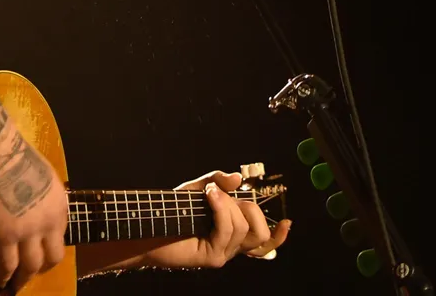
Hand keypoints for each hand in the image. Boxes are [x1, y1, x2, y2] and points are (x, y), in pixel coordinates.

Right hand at [0, 77, 67, 290]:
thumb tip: (35, 204)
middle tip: (32, 272)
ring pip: (31, 266)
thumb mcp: (42, 176)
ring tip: (16, 284)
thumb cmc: (14, 156)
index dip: (48, 244)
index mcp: (60, 205)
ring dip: (24, 278)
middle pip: (53, 256)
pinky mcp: (6, 236)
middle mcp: (49, 221)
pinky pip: (7, 264)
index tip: (40, 249)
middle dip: (43, 267)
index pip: (60, 234)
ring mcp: (29, 231)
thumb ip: (42, 196)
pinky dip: (4, 276)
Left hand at [139, 170, 290, 268]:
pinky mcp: (212, 257)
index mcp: (233, 232)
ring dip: (226, 204)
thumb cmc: (171, 210)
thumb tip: (239, 178)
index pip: (264, 241)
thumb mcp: (197, 189)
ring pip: (243, 228)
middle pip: (260, 232)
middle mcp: (230, 246)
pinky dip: (219, 208)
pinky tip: (208, 195)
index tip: (288, 222)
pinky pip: (227, 230)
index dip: (279, 235)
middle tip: (222, 193)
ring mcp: (222, 253)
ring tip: (208, 193)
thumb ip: (218, 181)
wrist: (148, 227)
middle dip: (249, 206)